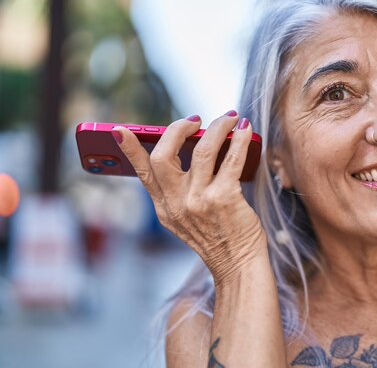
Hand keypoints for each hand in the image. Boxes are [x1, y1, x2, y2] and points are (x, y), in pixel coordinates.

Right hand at [113, 112, 266, 284]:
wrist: (239, 266)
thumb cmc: (219, 238)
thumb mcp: (187, 221)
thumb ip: (181, 193)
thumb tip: (194, 150)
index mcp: (164, 209)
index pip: (142, 174)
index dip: (131, 150)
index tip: (121, 130)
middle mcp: (177, 203)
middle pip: (164, 154)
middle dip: (178, 128)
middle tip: (196, 120)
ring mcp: (200, 200)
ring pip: (204, 149)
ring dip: (218, 127)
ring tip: (230, 117)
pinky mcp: (225, 198)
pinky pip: (233, 158)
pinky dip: (241, 139)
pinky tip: (247, 130)